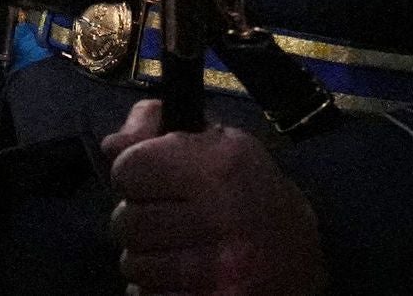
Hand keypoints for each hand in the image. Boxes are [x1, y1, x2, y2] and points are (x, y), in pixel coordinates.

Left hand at [102, 101, 327, 295]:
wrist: (300, 256)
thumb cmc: (250, 190)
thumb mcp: (216, 143)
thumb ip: (156, 132)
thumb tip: (112, 145)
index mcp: (219, 169)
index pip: (129, 170)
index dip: (131, 173)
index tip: (147, 180)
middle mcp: (223, 218)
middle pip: (126, 222)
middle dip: (135, 219)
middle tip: (161, 220)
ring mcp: (222, 271)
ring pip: (134, 266)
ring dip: (144, 258)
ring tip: (172, 249)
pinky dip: (155, 289)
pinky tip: (178, 277)